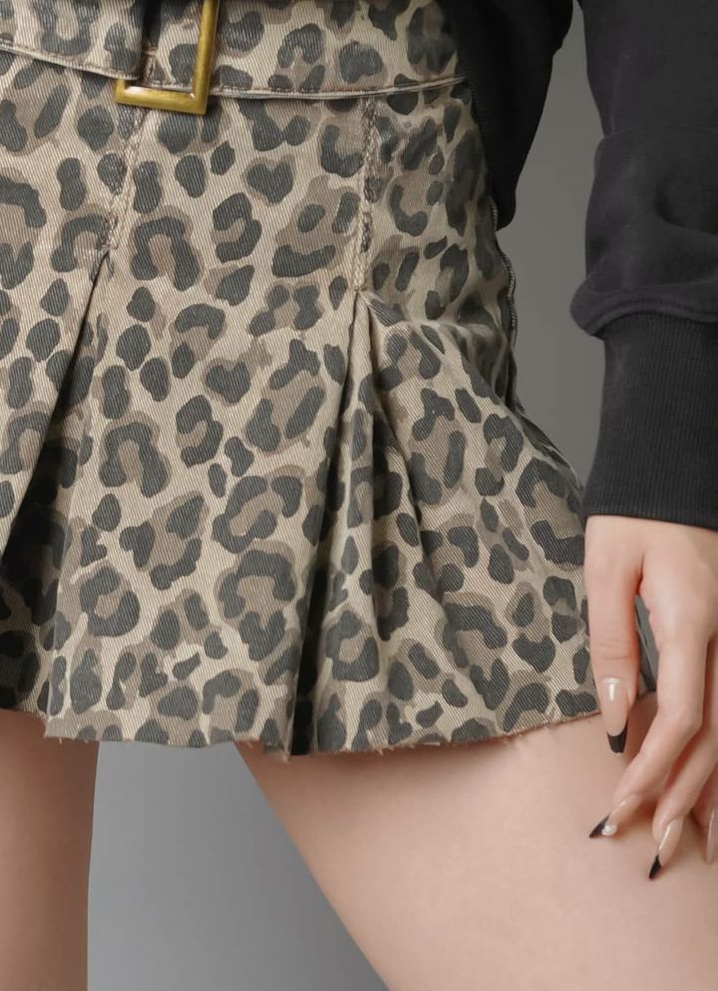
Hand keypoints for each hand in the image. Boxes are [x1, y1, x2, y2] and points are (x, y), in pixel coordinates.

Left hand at [586, 514, 717, 874]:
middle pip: (716, 738)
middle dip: (684, 796)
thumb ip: (611, 640)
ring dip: (708, 786)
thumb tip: (615, 715)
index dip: (654, 766)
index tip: (623, 799)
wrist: (676, 471)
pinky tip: (705, 788)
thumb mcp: (607, 567)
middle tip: (653, 842)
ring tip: (685, 836)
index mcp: (693, 621)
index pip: (683, 717)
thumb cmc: (636, 512)